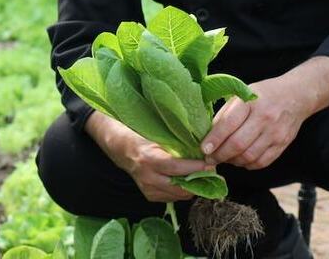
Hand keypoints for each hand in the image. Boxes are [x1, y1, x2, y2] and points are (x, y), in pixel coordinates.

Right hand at [86, 113, 207, 202]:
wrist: (116, 145)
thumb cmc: (136, 133)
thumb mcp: (152, 133)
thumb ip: (173, 140)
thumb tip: (199, 143)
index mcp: (147, 158)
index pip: (176, 168)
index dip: (196, 168)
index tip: (210, 163)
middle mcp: (146, 176)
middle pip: (180, 186)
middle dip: (199, 180)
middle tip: (212, 171)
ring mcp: (146, 187)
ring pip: (177, 194)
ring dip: (192, 186)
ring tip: (202, 175)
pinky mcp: (148, 194)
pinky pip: (170, 197)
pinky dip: (181, 190)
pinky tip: (186, 180)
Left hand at [201, 76, 307, 169]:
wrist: (295, 96)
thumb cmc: (262, 95)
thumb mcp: (241, 95)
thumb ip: (225, 114)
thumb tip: (209, 136)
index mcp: (250, 102)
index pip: (228, 124)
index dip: (214, 139)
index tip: (203, 149)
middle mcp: (264, 118)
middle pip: (238, 144)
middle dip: (220, 155)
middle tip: (210, 158)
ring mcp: (276, 133)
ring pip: (249, 156)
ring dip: (232, 161)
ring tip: (224, 158)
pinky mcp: (283, 144)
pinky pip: (262, 162)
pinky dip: (247, 165)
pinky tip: (240, 160)